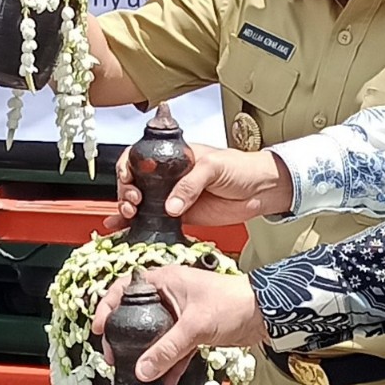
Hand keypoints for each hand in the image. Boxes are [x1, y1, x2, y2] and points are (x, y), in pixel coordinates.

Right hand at [94, 264, 266, 384]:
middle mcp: (170, 295)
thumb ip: (167, 349)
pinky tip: (164, 384)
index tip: (99, 328)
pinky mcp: (193, 332)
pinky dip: (168, 366)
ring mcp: (181, 315)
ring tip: (134, 373)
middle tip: (114, 355)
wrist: (266, 314)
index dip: (107, 306)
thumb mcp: (195, 326)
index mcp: (166, 280)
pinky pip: (173, 350)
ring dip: (146, 355)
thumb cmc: (234, 302)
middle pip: (137, 316)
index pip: (125, 287)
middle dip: (124, 337)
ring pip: (155, 336)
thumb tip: (143, 370)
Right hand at [109, 141, 293, 232]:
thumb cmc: (242, 168)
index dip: (128, 166)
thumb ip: (191, 184)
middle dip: (127, 191)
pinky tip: (124, 228)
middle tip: (134, 201)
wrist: (260, 191)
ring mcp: (172, 196)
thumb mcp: (214, 167)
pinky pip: (154, 220)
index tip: (129, 177)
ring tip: (130, 214)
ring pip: (140, 202)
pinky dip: (137, 224)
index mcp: (175, 156)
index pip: (141, 156)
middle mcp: (169, 175)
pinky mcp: (180, 216)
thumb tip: (170, 206)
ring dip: (128, 208)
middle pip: (135, 181)